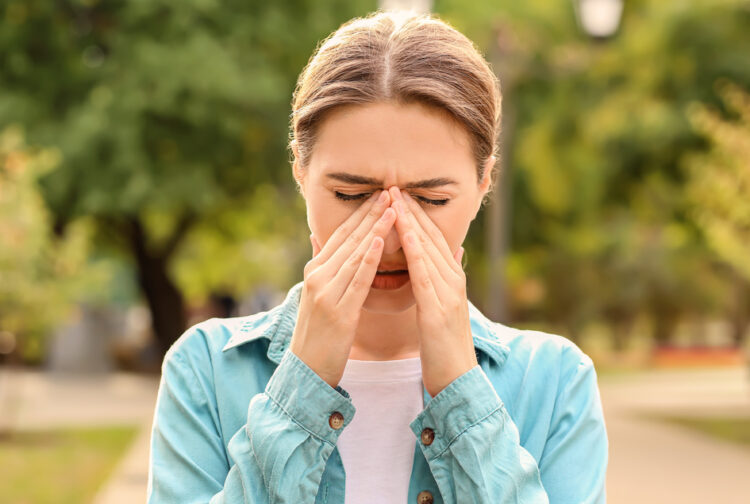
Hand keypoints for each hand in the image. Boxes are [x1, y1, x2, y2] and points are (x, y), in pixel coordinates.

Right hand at [289, 190, 395, 388]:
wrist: (306, 371)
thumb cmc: (317, 334)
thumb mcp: (316, 296)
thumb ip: (321, 266)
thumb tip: (316, 237)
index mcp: (315, 271)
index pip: (340, 234)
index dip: (361, 214)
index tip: (380, 195)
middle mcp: (318, 276)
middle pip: (349, 239)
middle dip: (371, 214)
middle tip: (391, 191)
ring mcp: (326, 293)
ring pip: (356, 254)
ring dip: (375, 229)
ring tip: (393, 208)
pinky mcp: (338, 311)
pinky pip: (357, 280)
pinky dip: (369, 258)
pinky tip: (380, 241)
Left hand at [389, 186, 476, 396]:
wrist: (457, 380)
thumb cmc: (444, 346)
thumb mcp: (444, 307)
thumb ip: (445, 278)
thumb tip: (452, 252)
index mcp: (451, 279)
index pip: (433, 238)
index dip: (416, 214)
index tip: (398, 194)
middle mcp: (453, 281)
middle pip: (432, 237)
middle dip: (412, 210)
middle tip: (393, 185)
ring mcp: (449, 294)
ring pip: (429, 250)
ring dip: (412, 223)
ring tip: (395, 200)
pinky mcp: (440, 310)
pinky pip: (425, 275)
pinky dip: (416, 253)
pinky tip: (406, 236)